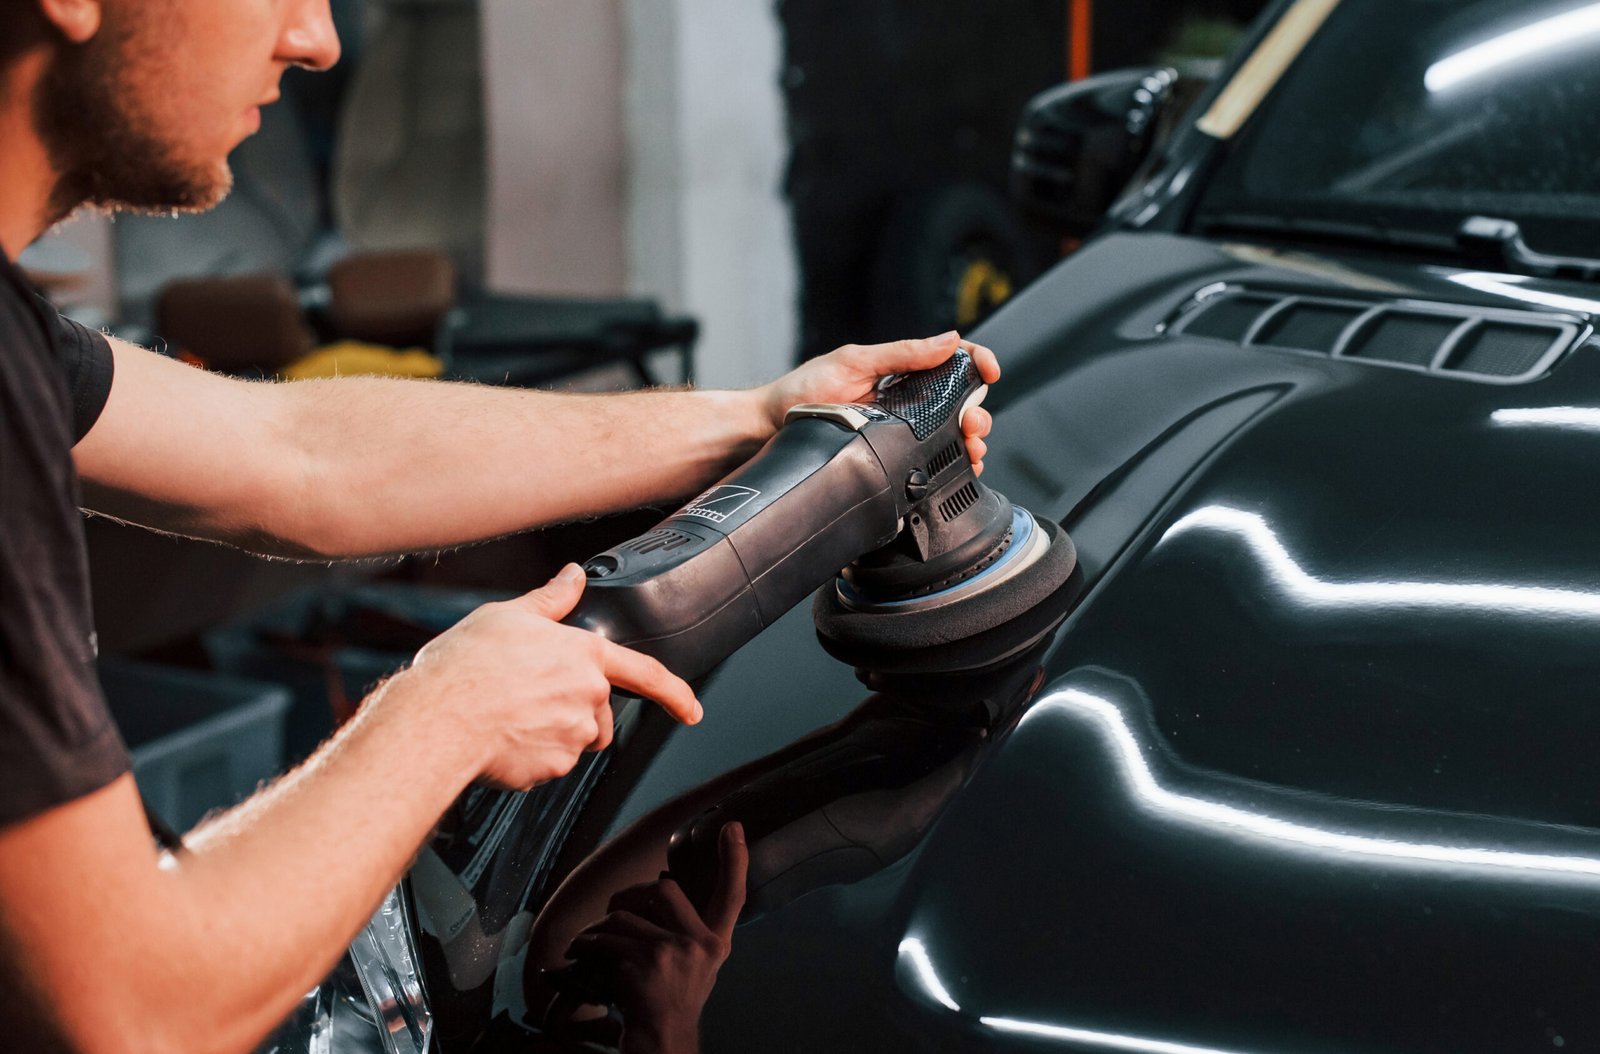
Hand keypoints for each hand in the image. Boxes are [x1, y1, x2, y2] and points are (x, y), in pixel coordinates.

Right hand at [380, 564, 701, 789]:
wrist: (437, 719)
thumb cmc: (466, 667)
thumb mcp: (509, 615)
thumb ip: (552, 600)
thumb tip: (573, 576)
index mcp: (584, 655)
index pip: (647, 673)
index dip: (676, 693)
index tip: (691, 710)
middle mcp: (588, 696)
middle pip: (597, 711)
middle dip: (573, 708)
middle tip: (526, 696)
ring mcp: (573, 736)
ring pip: (573, 739)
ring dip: (551, 730)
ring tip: (507, 714)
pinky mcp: (551, 768)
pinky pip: (547, 764)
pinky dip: (528, 755)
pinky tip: (500, 738)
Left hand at [557, 822, 748, 1053]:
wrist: (662, 1041)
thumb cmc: (672, 1003)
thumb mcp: (698, 967)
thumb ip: (690, 932)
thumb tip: (658, 893)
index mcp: (716, 943)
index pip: (733, 896)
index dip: (735, 859)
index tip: (733, 827)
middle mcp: (701, 945)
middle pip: (663, 889)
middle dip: (632, 896)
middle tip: (616, 912)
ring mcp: (673, 952)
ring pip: (625, 914)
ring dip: (602, 927)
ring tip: (596, 944)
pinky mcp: (644, 961)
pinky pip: (605, 937)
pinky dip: (587, 943)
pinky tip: (583, 953)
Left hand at [755, 331, 1000, 474]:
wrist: (769, 429)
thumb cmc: (802, 393)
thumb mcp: (853, 363)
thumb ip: (901, 353)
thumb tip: (948, 340)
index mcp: (900, 371)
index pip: (950, 360)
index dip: (976, 361)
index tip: (989, 371)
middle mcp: (905, 400)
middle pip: (960, 401)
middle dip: (978, 411)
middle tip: (973, 423)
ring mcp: (900, 430)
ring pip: (951, 433)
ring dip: (970, 440)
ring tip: (970, 447)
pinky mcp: (891, 457)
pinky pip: (930, 460)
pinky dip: (953, 464)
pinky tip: (959, 467)